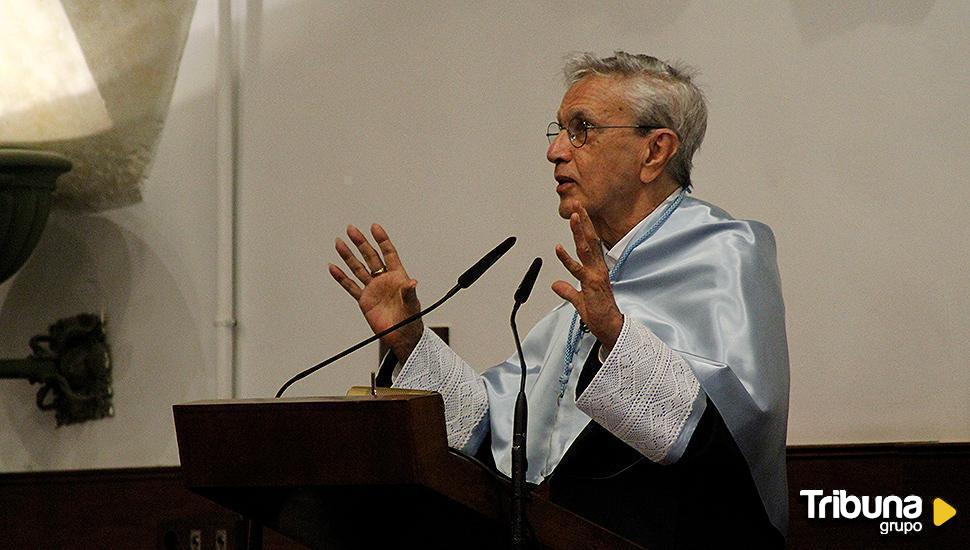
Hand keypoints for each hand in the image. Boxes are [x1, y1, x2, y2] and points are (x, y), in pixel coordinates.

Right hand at [329, 223, 423, 359]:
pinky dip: (342, 278)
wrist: (401, 337)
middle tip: (351, 230)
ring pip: (358, 268)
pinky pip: (351, 286)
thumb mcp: (412, 304)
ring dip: (348, 256)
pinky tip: (333, 268)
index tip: (374, 227)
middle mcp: (383, 279)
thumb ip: (409, 292)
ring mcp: (373, 288)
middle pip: (370, 257)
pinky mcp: (364, 300)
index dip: (382, 240)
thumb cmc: (410, 319)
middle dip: (361, 243)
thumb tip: (413, 282)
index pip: (389, 253)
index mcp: (397, 276)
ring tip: (339, 242)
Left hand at [551, 205, 623, 351]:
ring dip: (579, 232)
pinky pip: (578, 270)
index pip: (591, 244)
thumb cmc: (600, 315)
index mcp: (597, 270)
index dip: (585, 228)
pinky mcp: (591, 285)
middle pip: (590, 240)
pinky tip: (558, 248)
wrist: (611, 329)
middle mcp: (598, 269)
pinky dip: (567, 259)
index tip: (580, 213)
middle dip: (584, 222)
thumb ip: (568, 291)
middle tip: (577, 204)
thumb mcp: (579, 301)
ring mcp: (595, 276)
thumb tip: (556, 284)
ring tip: (573, 216)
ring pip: (586, 249)